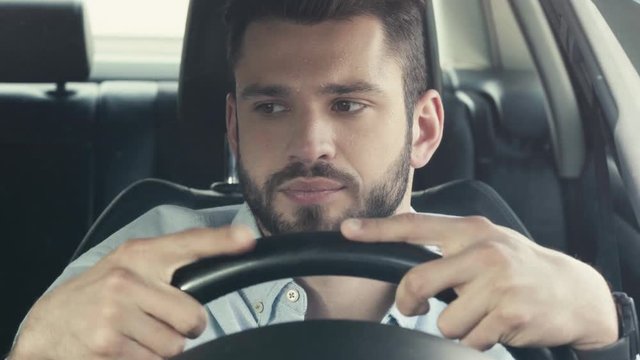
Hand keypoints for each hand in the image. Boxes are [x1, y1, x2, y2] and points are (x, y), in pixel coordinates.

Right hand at [9, 226, 255, 359]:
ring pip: (176, 346)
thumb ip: (168, 265)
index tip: (247, 238)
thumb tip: (218, 266)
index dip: (221, 243)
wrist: (49, 325)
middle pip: (193, 316)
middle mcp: (127, 280)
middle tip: (158, 322)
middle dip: (184, 328)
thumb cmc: (97, 295)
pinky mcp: (109, 346)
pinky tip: (124, 349)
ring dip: (161, 349)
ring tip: (135, 335)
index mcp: (138, 256)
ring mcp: (116, 314)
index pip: (189, 244)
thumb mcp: (129, 267)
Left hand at [341, 213, 617, 350]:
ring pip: (443, 321)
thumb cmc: (521, 267)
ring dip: (457, 326)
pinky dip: (478, 339)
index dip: (377, 230)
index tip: (348, 230)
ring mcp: (496, 283)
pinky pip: (470, 339)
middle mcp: (482, 251)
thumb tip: (407, 258)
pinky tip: (497, 324)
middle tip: (416, 307)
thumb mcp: (487, 242)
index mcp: (471, 230)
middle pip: (417, 282)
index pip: (414, 226)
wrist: (573, 292)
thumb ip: (450, 246)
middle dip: (409, 303)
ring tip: (481, 313)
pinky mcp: (508, 314)